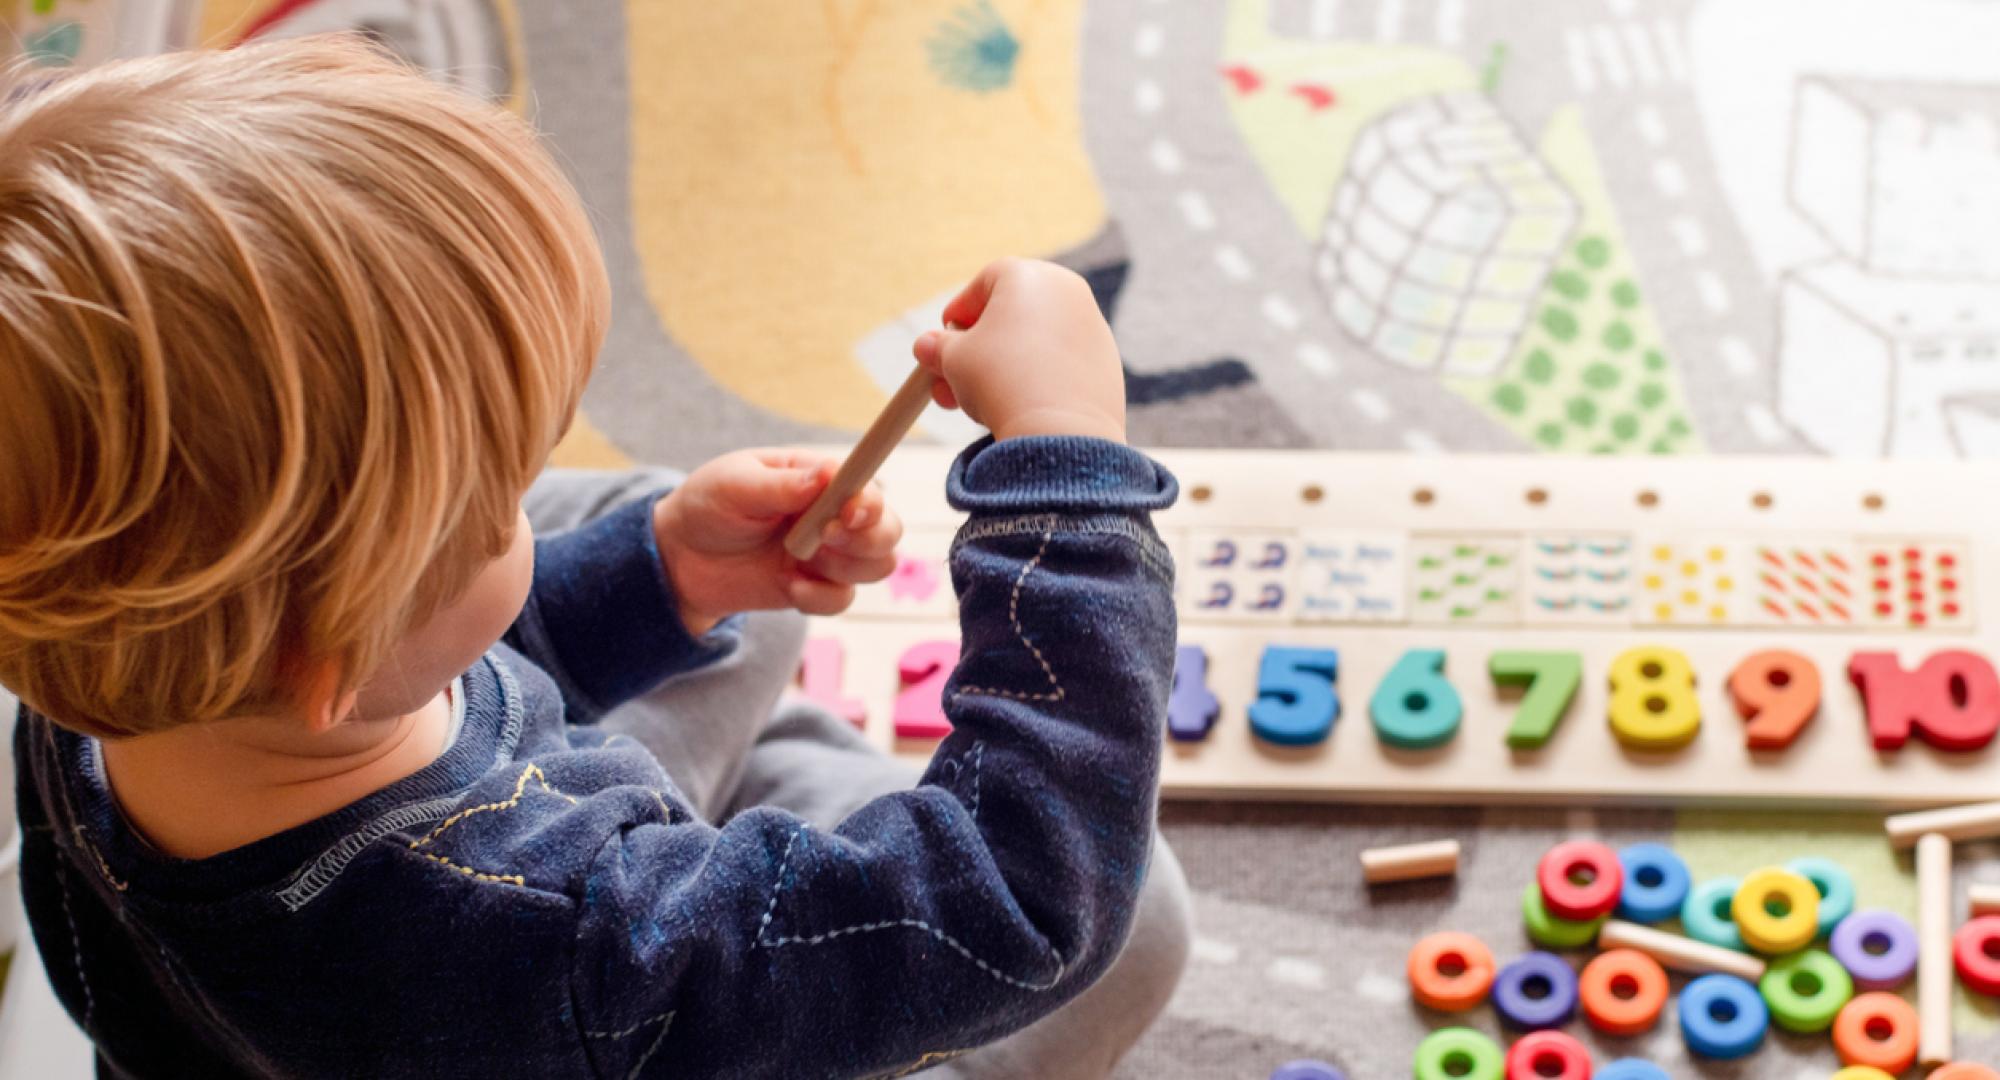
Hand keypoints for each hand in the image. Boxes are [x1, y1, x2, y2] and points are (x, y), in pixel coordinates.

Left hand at [651, 450, 902, 633]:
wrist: (679, 559)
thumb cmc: (708, 506)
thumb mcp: (734, 485)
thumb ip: (782, 485)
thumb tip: (828, 474)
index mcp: (820, 478)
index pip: (868, 486)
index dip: (869, 501)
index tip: (848, 511)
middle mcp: (834, 515)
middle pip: (889, 530)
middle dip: (867, 538)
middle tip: (824, 538)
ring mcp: (828, 554)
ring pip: (878, 566)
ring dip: (844, 566)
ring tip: (797, 559)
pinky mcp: (815, 587)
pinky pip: (843, 600)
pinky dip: (820, 597)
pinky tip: (788, 584)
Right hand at [910, 258, 1126, 442]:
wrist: (1061, 428)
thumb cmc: (1001, 380)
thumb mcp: (954, 360)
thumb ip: (938, 347)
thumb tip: (925, 347)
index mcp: (1027, 274)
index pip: (983, 283)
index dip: (959, 312)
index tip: (944, 338)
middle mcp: (1066, 289)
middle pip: (1012, 312)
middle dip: (978, 347)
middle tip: (952, 379)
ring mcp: (1092, 324)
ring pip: (1037, 339)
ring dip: (1006, 364)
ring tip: (979, 400)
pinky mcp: (1107, 359)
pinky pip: (1061, 362)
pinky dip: (1039, 376)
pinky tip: (1020, 404)